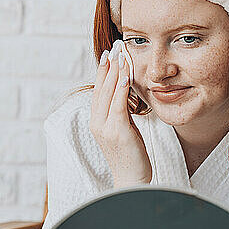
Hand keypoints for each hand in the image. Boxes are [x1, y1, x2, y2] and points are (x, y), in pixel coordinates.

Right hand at [89, 40, 151, 186]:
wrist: (132, 180)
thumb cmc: (131, 157)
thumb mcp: (125, 130)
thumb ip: (122, 112)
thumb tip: (126, 94)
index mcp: (97, 122)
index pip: (99, 92)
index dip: (102, 72)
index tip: (108, 55)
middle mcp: (97, 123)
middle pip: (101, 89)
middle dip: (108, 66)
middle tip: (114, 47)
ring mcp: (105, 128)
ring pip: (108, 93)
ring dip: (114, 72)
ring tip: (120, 54)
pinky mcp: (117, 131)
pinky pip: (118, 104)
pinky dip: (121, 88)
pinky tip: (125, 74)